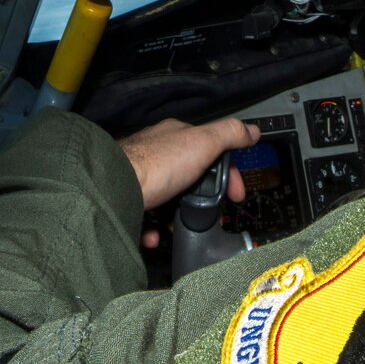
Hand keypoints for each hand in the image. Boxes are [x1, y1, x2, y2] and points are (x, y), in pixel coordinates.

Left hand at [117, 117, 258, 247]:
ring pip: (168, 198)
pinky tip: (157, 233)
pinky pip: (146, 216)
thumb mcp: (202, 143)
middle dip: (202, 197)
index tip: (237, 193)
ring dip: (178, 215)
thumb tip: (251, 129)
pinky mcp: (129, 200)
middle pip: (189, 176)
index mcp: (175, 136)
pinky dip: (155, 229)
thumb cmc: (154, 164)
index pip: (211, 150)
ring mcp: (141, 176)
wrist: (113, 188)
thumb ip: (228, 134)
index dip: (228, 172)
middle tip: (212, 214)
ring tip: (182, 225)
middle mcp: (156, 153)